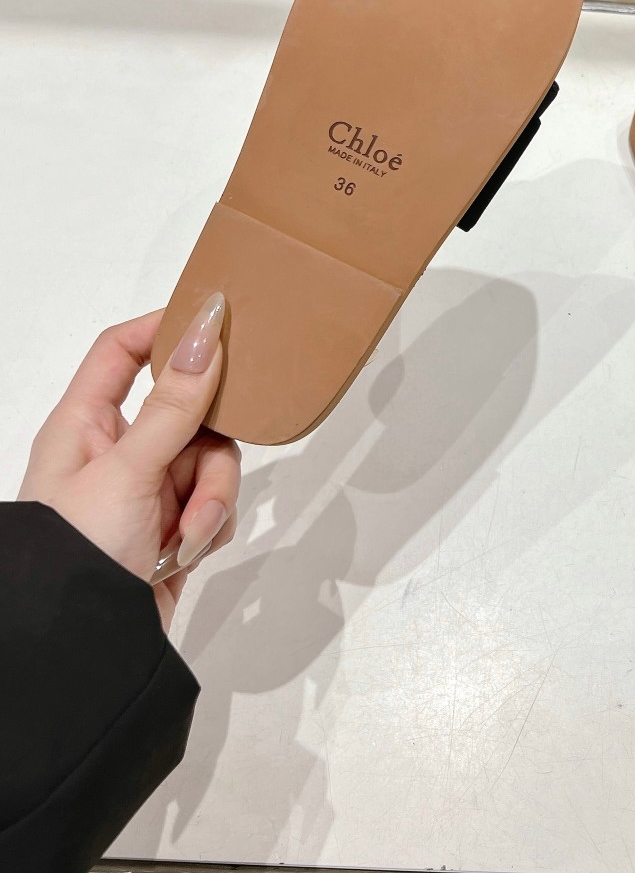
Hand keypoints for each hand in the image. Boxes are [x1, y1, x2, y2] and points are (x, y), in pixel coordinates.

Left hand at [18, 297, 239, 632]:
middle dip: (210, 441)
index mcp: (84, 425)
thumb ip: (174, 405)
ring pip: (210, 461)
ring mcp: (145, 493)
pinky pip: (213, 506)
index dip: (165, 329)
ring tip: (186, 535)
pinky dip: (210, 527)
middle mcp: (115, 453)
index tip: (217, 322)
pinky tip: (184, 554)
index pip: (122, 351)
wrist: (79, 654)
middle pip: (187, 410)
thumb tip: (206, 332)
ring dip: (211, 497)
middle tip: (216, 449)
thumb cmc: (75, 556)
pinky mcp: (170, 532)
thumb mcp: (128, 472)